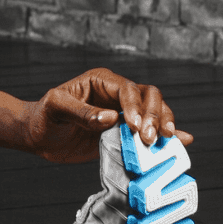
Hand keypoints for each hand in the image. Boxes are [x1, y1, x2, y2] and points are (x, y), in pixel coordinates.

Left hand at [23, 67, 192, 163]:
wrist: (39, 136)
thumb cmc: (44, 117)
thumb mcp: (55, 109)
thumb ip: (81, 112)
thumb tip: (111, 118)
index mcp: (100, 81)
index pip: (128, 89)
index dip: (136, 107)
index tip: (135, 127)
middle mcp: (116, 94)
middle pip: (149, 96)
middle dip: (155, 116)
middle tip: (150, 138)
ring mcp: (123, 112)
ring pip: (156, 111)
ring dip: (164, 124)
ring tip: (166, 142)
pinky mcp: (126, 131)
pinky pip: (152, 129)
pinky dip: (169, 134)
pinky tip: (183, 141)